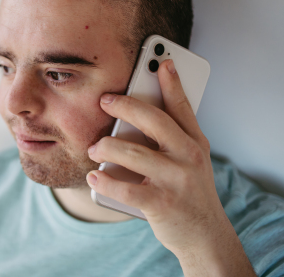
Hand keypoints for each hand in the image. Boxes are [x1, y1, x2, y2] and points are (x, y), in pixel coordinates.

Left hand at [86, 59, 254, 275]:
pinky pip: (124, 188)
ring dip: (105, 148)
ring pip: (131, 153)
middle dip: (125, 105)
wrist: (203, 234)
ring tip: (95, 150)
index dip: (172, 83)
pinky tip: (94, 177)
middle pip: (154, 120)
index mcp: (195, 142)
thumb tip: (136, 109)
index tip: (161, 62)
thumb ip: (171, 136)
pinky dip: (104, 181)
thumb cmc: (187, 189)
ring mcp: (176, 180)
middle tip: (104, 100)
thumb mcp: (190, 159)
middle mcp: (189, 156)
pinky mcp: (161, 203)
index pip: (182, 106)